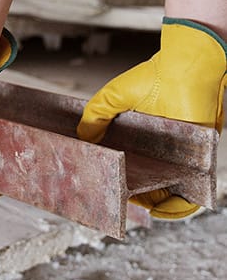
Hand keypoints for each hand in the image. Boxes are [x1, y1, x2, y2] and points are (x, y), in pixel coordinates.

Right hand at [77, 18, 226, 218]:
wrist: (187, 70)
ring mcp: (178, 158)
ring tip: (130, 208)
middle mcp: (159, 150)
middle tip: (109, 202)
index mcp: (140, 136)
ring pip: (164, 191)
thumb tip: (81, 139)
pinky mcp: (198, 162)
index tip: (98, 185)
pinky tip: (159, 210)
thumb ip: (94, 116)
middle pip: (143, 181)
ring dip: (150, 204)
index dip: (113, 176)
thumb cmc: (154, 77)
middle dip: (126, 195)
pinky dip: (177, 207)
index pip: (126, 164)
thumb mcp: (112, 97)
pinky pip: (189, 193)